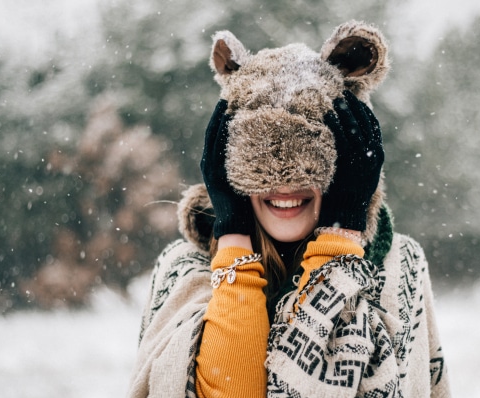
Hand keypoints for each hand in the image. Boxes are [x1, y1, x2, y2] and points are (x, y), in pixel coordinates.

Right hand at [200, 100, 253, 237]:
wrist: (235, 227)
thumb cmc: (246, 206)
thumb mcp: (247, 179)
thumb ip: (251, 163)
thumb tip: (270, 146)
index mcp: (215, 163)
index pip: (219, 131)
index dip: (226, 112)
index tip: (236, 94)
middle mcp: (209, 162)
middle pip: (215, 128)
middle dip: (223, 108)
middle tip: (233, 88)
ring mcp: (210, 167)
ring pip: (214, 133)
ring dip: (222, 114)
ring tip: (231, 95)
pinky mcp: (214, 173)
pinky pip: (217, 146)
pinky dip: (222, 130)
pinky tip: (231, 116)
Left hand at [319, 91, 383, 231]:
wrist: (348, 214)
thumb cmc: (351, 197)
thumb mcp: (362, 176)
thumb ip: (361, 160)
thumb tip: (353, 147)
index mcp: (378, 156)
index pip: (374, 127)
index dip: (365, 112)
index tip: (357, 101)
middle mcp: (372, 154)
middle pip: (365, 122)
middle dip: (355, 106)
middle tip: (344, 93)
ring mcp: (360, 157)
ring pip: (354, 127)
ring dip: (345, 111)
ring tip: (336, 99)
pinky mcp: (347, 161)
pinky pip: (340, 137)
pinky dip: (335, 124)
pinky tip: (328, 116)